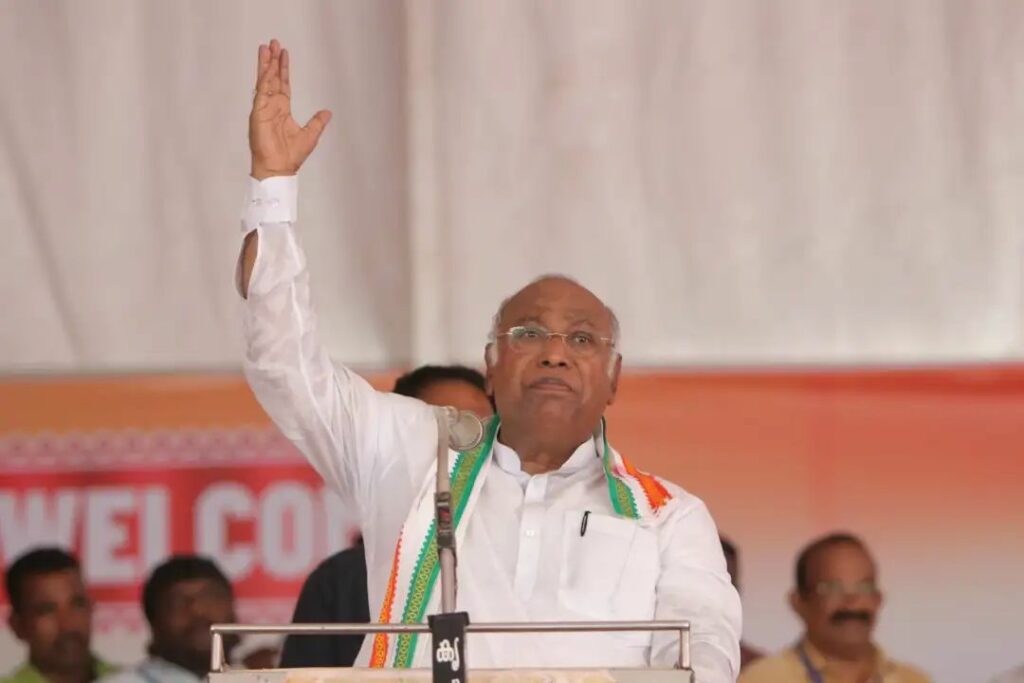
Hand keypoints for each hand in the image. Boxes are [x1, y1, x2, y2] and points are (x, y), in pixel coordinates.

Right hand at [249, 39, 331, 179]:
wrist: (279, 168)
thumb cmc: (291, 155)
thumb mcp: (310, 135)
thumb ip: (317, 121)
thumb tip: (327, 112)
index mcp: (282, 109)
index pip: (283, 84)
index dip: (283, 68)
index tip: (284, 53)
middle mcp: (272, 106)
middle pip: (272, 78)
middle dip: (273, 61)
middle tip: (273, 43)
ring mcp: (263, 108)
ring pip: (265, 81)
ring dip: (266, 65)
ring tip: (266, 48)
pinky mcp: (258, 113)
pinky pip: (261, 93)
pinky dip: (264, 80)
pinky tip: (266, 68)